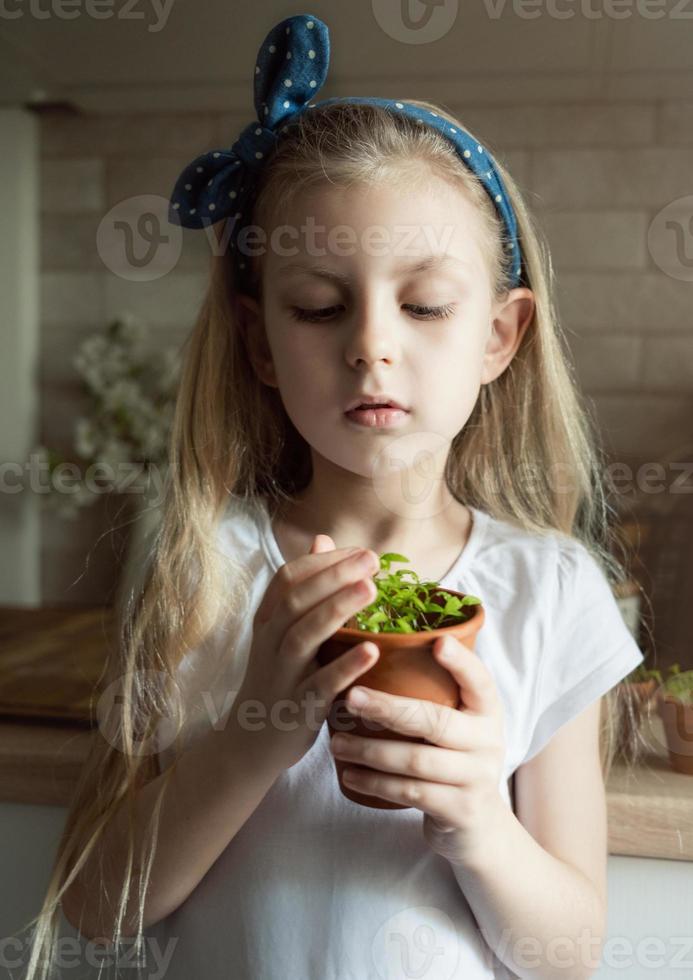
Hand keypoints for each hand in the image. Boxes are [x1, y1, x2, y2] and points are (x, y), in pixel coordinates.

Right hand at [232, 533, 381, 771]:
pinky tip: (373, 651)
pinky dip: (345, 667)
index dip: (324, 561)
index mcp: (268, 620)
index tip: (360, 551)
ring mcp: (281, 675)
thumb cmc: (279, 677)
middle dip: (334, 575)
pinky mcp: (297, 708)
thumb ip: (304, 587)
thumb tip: (322, 540)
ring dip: (337, 609)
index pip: (289, 577)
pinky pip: (320, 685)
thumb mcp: (283, 630)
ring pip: (304, 635)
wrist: (250, 743)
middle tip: (373, 560)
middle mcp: (270, 643)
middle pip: (297, 600)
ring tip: (371, 589)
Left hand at [329, 634, 507, 864]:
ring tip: (336, 743)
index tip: (438, 642)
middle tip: (351, 698)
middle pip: (435, 721)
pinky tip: (350, 775)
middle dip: (388, 708)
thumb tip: (374, 656)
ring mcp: (477, 778)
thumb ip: (434, 697)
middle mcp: (488, 741)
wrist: (478, 825)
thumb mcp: (458, 726)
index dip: (461, 662)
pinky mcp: (460, 811)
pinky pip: (411, 793)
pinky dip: (376, 783)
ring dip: (371, 751)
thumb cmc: (454, 760)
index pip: (480, 680)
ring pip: (417, 761)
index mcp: (487, 712)